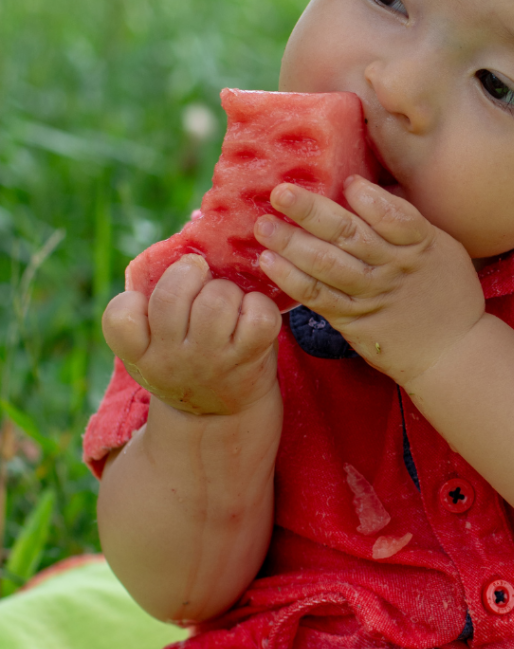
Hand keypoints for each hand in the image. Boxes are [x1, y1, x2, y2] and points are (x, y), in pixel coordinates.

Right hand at [102, 255, 281, 415]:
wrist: (221, 416)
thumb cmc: (188, 358)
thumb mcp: (157, 343)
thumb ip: (158, 304)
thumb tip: (191, 233)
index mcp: (139, 352)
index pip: (119, 316)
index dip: (134, 300)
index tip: (150, 303)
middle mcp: (170, 360)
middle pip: (171, 296)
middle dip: (190, 274)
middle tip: (201, 278)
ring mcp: (210, 361)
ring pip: (217, 300)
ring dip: (227, 290)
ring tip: (229, 301)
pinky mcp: (248, 358)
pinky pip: (257, 314)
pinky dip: (259, 305)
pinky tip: (252, 315)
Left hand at [254, 177, 484, 387]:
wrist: (452, 351)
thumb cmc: (448, 291)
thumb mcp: (443, 248)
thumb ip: (408, 223)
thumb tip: (368, 192)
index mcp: (420, 244)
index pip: (393, 216)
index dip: (368, 198)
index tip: (347, 182)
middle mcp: (393, 268)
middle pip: (349, 235)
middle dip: (311, 211)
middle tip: (280, 193)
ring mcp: (371, 295)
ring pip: (326, 265)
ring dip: (291, 243)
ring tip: (263, 225)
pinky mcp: (353, 320)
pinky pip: (318, 297)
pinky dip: (291, 279)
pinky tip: (269, 262)